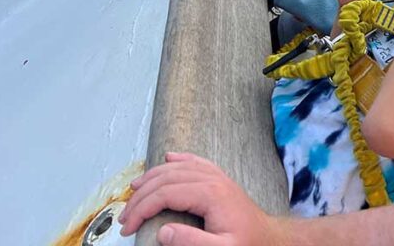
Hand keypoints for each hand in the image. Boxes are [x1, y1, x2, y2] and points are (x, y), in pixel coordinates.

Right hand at [118, 152, 282, 244]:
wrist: (268, 237)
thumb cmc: (247, 243)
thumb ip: (192, 241)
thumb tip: (163, 231)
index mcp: (211, 194)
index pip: (165, 194)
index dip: (142, 209)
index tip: (128, 227)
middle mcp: (213, 180)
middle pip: (167, 178)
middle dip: (141, 196)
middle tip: (125, 216)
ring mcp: (217, 178)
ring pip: (178, 167)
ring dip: (154, 176)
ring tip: (134, 188)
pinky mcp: (220, 180)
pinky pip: (197, 162)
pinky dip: (180, 159)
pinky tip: (169, 157)